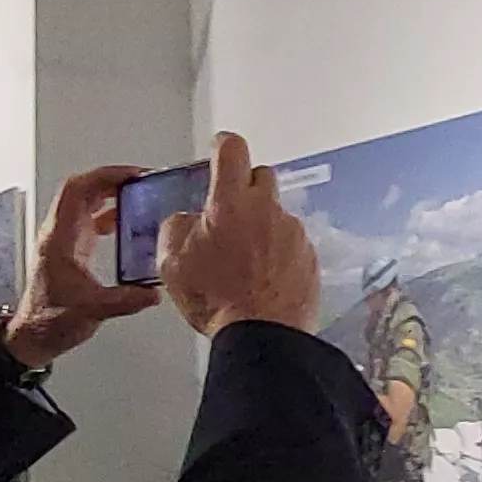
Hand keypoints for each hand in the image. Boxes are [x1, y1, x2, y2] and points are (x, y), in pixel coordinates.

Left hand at [3, 164, 162, 366]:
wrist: (32, 336)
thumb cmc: (47, 321)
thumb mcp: (90, 311)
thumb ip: (124, 301)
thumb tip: (151, 293)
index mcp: (58, 239)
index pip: (76, 190)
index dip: (103, 176)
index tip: (129, 175)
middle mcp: (59, 234)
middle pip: (83, 190)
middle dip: (112, 180)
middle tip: (140, 181)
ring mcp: (64, 239)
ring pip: (86, 202)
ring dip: (111, 194)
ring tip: (137, 196)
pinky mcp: (71, 249)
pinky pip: (91, 219)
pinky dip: (109, 213)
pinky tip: (127, 222)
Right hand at [158, 132, 317, 337]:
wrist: (263, 336)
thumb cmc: (219, 300)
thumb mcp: (172, 262)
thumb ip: (175, 227)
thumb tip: (185, 220)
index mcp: (230, 202)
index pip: (231, 150)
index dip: (223, 145)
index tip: (220, 148)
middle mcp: (267, 209)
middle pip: (260, 176)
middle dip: (244, 187)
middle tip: (229, 211)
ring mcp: (292, 233)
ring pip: (276, 214)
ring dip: (262, 226)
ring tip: (245, 259)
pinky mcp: (309, 257)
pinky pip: (291, 243)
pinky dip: (278, 253)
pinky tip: (264, 276)